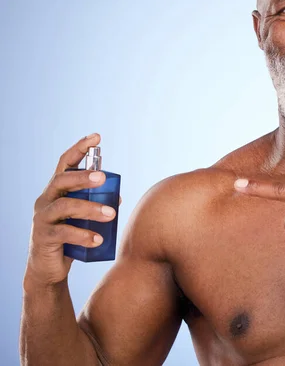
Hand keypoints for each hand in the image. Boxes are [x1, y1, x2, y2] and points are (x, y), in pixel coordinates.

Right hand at [24, 134, 120, 287]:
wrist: (49, 268)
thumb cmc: (70, 237)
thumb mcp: (84, 218)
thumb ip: (97, 204)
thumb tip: (119, 197)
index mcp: (57, 190)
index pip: (65, 164)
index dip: (79, 149)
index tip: (96, 137)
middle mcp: (46, 200)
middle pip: (62, 180)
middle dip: (82, 177)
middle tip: (102, 178)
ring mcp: (42, 218)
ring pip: (65, 206)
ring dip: (90, 209)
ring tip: (112, 215)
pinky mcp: (43, 237)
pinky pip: (64, 233)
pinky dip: (84, 235)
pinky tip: (99, 239)